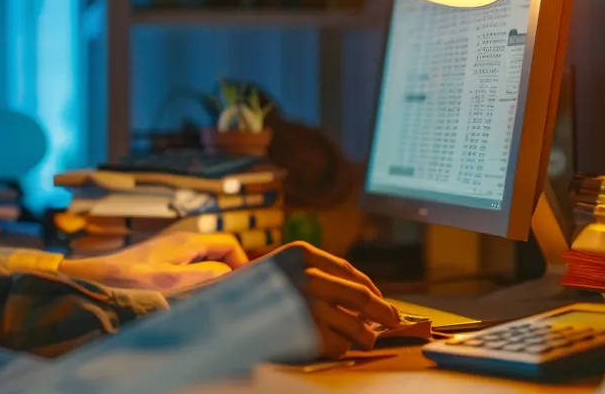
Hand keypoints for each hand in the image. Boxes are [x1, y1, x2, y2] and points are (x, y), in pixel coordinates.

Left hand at [58, 232, 248, 292]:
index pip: (229, 244)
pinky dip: (201, 275)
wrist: (96, 276)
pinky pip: (193, 263)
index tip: (245, 284)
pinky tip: (195, 294)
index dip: (242, 262)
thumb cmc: (128, 279)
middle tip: (233, 293)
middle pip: (220, 250)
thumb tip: (228, 273)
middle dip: (231, 268)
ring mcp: (172, 248)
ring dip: (216, 273)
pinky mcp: (163, 258)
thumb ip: (200, 276)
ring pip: (207, 257)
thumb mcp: (167, 281)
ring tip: (217, 296)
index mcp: (187, 242)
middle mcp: (182, 241)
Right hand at [249, 241, 401, 356]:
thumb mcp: (280, 269)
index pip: (351, 273)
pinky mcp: (307, 333)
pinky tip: (322, 346)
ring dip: (362, 337)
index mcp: (302, 253)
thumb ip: (315, 275)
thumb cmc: (248, 295)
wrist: (211, 313)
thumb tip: (363, 298)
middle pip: (363, 298)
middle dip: (384, 313)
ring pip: (357, 327)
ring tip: (358, 341)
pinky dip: (337, 350)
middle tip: (393, 322)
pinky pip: (339, 346)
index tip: (383, 301)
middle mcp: (308, 275)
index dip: (373, 289)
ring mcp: (308, 305)